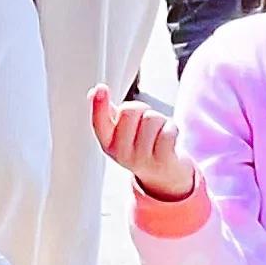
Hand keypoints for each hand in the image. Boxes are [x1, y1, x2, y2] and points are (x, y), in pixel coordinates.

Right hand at [91, 83, 195, 200]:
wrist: (164, 177)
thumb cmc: (141, 148)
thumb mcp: (121, 134)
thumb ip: (108, 115)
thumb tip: (93, 93)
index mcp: (109, 144)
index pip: (99, 123)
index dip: (98, 105)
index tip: (101, 88)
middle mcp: (122, 154)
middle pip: (129, 111)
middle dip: (142, 108)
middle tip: (146, 120)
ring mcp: (142, 159)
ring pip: (151, 118)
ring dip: (160, 119)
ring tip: (159, 130)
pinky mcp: (163, 160)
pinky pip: (168, 131)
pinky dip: (172, 127)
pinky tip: (169, 135)